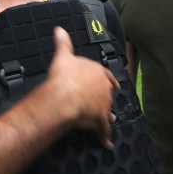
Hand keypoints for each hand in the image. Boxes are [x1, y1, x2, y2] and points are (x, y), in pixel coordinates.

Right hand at [46, 27, 118, 148]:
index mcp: (98, 73)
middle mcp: (104, 89)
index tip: (113, 83)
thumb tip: (59, 30)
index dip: (108, 80)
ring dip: (108, 116)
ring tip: (109, 120)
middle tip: (105, 102)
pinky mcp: (99, 121)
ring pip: (107, 112)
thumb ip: (63, 43)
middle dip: (106, 98)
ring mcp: (103, 105)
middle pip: (107, 94)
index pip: (106, 75)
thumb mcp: (63, 56)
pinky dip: (105, 138)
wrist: (64, 96)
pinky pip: (104, 131)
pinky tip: (106, 144)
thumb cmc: (63, 77)